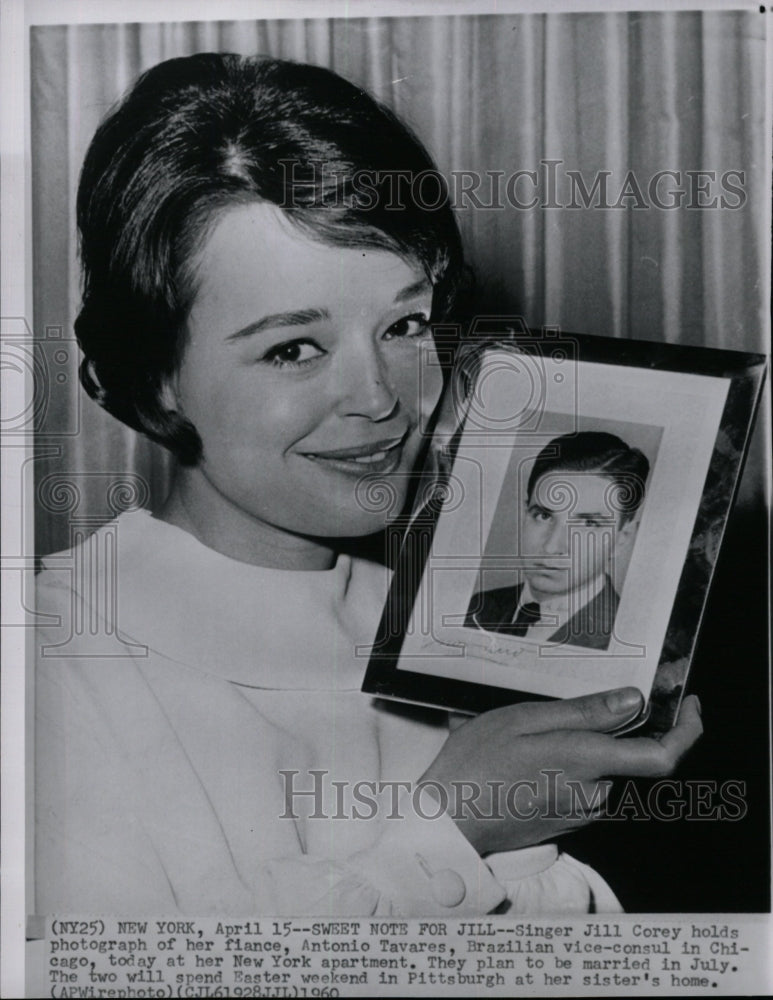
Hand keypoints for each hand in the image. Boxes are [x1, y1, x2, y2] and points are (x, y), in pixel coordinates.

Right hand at [420, 689, 701, 855]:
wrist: (447, 821)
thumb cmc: (476, 766)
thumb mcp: (523, 721)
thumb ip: (583, 713)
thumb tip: (633, 701)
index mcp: (586, 762)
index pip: (662, 756)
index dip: (687, 729)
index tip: (689, 703)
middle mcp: (594, 792)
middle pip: (631, 753)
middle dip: (619, 724)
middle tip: (586, 698)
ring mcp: (582, 809)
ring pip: (606, 765)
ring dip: (590, 743)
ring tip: (538, 727)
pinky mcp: (569, 817)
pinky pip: (588, 781)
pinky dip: (575, 760)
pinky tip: (535, 751)